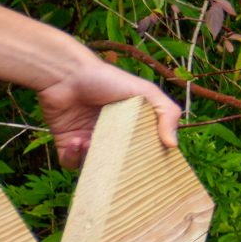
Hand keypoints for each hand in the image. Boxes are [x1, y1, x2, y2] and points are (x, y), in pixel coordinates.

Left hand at [37, 53, 180, 167]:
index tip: (147, 165)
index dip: (147, 159)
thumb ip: (167, 113)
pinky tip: (75, 142)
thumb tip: (173, 144)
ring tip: (89, 143)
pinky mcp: (67, 144)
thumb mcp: (146, 91)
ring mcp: (90, 141)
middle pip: (119, 163)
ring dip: (92, 160)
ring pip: (95, 167)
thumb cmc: (109, 79)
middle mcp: (113, 136)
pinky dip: (73, 158)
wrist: (68, 75)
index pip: (145, 149)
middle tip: (114, 159)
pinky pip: (71, 163)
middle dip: (117, 165)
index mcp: (134, 126)